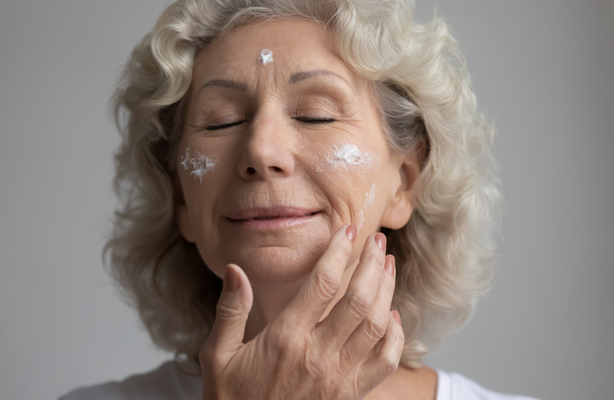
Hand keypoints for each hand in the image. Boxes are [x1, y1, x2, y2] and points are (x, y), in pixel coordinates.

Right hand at [199, 225, 403, 399]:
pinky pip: (386, 362)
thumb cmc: (232, 399)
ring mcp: (339, 377)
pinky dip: (396, 336)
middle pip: (359, 299)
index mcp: (285, 338)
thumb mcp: (217, 355)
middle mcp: (317, 355)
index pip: (322, 284)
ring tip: (388, 266)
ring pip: (377, 325)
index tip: (348, 230)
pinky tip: (392, 316)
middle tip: (378, 240)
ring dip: (387, 291)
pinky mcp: (350, 394)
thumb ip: (229, 311)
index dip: (339, 252)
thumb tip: (235, 270)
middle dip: (373, 264)